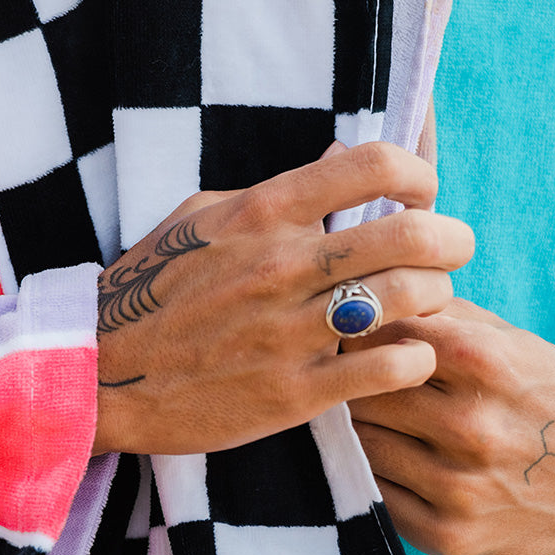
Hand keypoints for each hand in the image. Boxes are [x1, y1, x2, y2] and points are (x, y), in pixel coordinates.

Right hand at [92, 142, 474, 456]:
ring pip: (409, 298)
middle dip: (452, 240)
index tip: (423, 195)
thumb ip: (272, 195)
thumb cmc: (150, 292)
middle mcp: (282, 265)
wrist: (101, 376)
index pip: (372, 165)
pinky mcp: (295, 392)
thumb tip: (338, 161)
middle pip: (411, 232)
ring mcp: (290, 331)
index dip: (419, 175)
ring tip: (428, 305)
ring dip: (437, 298)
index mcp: (261, 212)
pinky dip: (416, 359)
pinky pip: (390, 367)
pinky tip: (408, 358)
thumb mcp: (199, 220)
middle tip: (452, 253)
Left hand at [345, 300, 554, 554]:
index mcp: (485, 363)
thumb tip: (373, 300)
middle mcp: (471, 425)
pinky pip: (377, 493)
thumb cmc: (550, 396)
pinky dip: (375, 473)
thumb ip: (445, 315)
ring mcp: (459, 486)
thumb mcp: (513, 340)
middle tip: (351, 382)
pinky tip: (391, 460)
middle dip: (357, 383)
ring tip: (372, 419)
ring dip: (361, 428)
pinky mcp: (448, 534)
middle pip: (366, 392)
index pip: (383, 335)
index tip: (357, 341)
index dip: (364, 337)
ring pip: (364, 442)